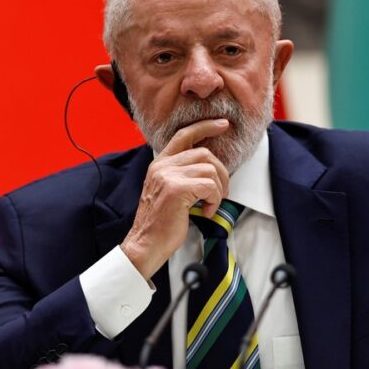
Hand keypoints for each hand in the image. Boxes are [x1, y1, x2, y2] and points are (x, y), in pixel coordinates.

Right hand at [120, 118, 230, 278]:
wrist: (145, 244)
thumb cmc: (160, 222)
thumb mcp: (168, 190)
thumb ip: (182, 174)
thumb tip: (210, 168)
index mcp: (160, 164)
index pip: (184, 135)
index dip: (205, 127)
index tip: (222, 124)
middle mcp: (162, 166)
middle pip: (205, 153)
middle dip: (221, 172)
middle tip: (221, 192)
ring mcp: (168, 176)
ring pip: (210, 169)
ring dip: (218, 190)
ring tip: (210, 205)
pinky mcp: (177, 189)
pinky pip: (210, 186)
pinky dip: (214, 200)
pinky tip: (205, 211)